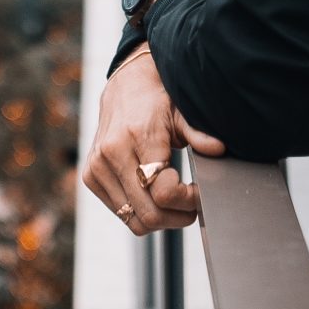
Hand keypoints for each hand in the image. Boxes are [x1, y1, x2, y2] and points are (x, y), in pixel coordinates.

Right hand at [82, 48, 225, 236]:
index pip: (163, 192)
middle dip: (177, 216)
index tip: (199, 192)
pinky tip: (153, 195)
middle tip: (192, 205)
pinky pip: (121, 213)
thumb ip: (198, 134)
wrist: (124, 88)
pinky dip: (142, 212)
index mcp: (136, 137)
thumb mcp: (181, 113)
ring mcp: (97, 167)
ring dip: (161, 218)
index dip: (187, 200)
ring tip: (174, 201)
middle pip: (150, 214)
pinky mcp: (90, 176)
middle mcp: (111, 154)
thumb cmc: (156, 102)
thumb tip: (218, 149)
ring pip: (135, 221)